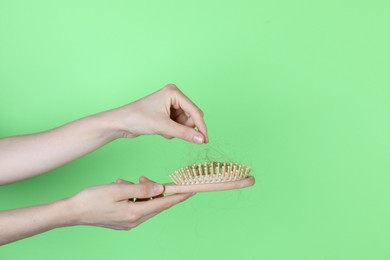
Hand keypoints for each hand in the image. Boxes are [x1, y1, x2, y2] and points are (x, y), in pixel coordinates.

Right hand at [68, 176, 194, 229]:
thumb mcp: (118, 190)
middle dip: (156, 190)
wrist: (72, 212)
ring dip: (141, 191)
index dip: (179, 196)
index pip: (164, 203)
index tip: (191, 190)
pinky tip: (122, 188)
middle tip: (144, 178)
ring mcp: (128, 222)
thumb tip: (160, 189)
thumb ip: (141, 189)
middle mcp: (135, 220)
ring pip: (145, 204)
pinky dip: (133, 196)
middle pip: (156, 204)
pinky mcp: (123, 221)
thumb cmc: (93, 199)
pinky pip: (135, 206)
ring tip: (127, 182)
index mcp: (136, 213)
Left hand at [108, 84, 207, 143]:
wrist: (121, 123)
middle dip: (184, 128)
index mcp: (174, 92)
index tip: (206, 140)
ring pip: (185, 123)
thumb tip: (201, 139)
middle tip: (172, 133)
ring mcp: (170, 104)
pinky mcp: (166, 112)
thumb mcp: (164, 127)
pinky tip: (160, 130)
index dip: (201, 126)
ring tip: (163, 131)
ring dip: (177, 131)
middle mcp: (174, 96)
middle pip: (191, 117)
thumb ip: (184, 133)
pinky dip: (172, 131)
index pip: (195, 111)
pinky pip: (178, 125)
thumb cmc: (138, 119)